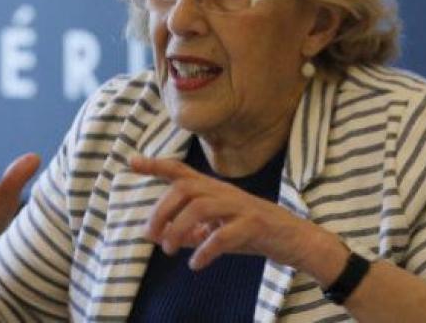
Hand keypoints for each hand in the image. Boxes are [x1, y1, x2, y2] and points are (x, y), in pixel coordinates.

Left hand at [131, 156, 313, 270]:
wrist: (294, 238)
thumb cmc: (251, 231)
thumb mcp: (216, 228)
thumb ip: (190, 230)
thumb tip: (163, 237)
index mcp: (213, 189)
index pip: (180, 171)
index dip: (155, 165)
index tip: (130, 161)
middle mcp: (223, 192)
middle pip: (184, 188)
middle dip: (161, 210)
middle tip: (151, 236)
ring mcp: (239, 206)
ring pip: (201, 207)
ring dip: (178, 229)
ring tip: (169, 250)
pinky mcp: (254, 225)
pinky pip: (224, 235)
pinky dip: (205, 250)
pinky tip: (196, 264)